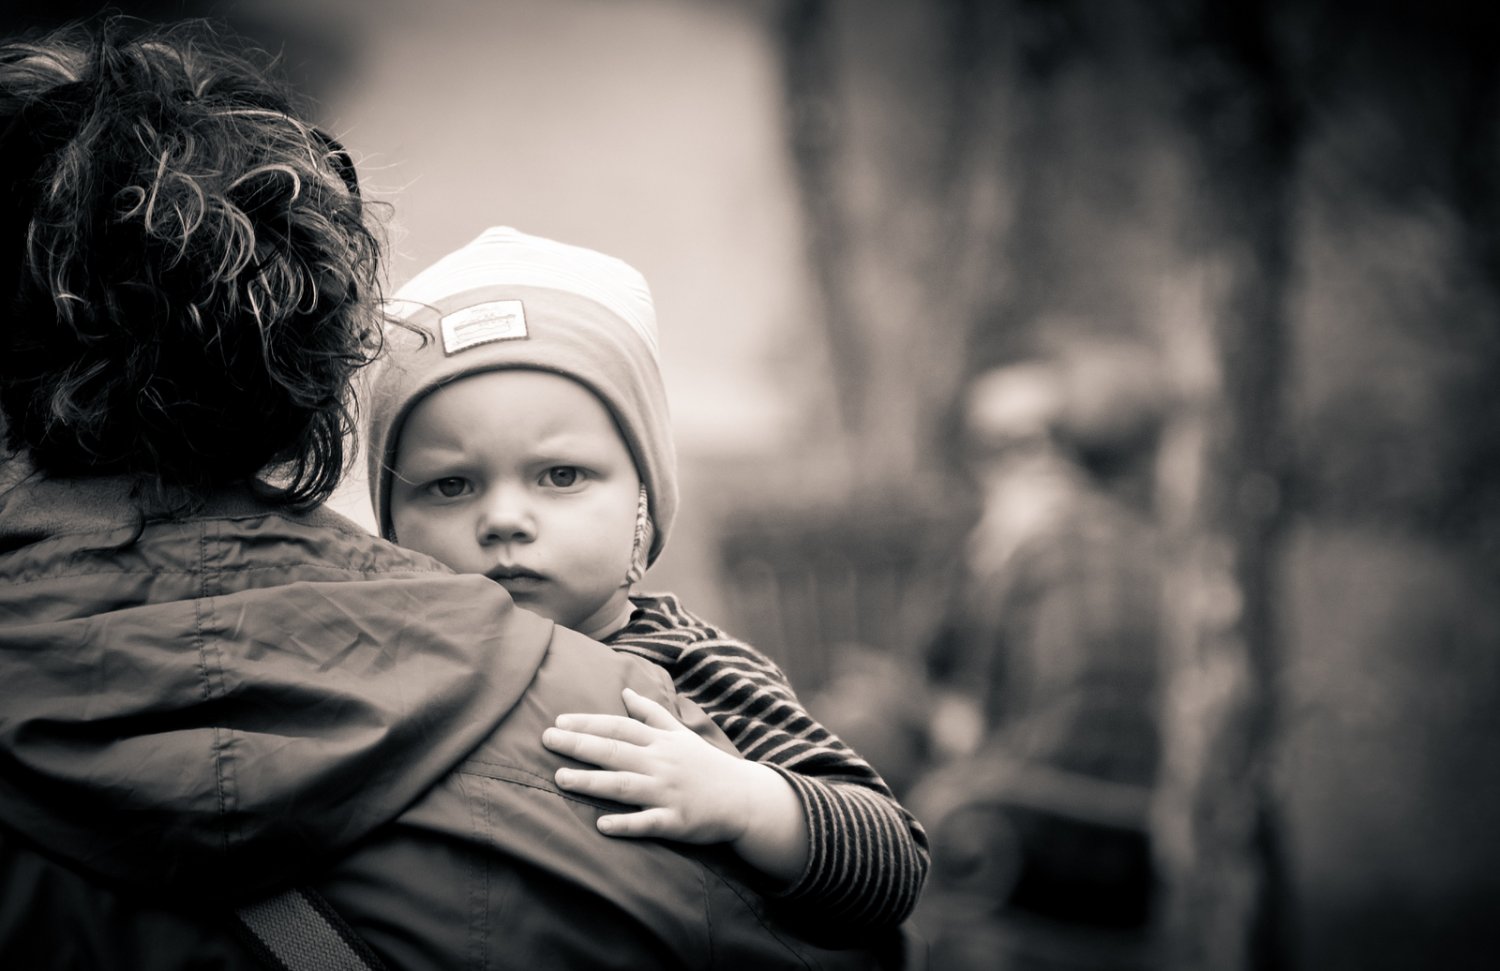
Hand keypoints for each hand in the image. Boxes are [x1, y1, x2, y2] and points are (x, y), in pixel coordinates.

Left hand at [542, 687, 808, 879]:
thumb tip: (625, 692)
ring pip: (624, 785)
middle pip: (615, 752)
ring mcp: (668, 792)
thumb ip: (651, 713)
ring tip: (560, 778)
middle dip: (579, 745)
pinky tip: (601, 825)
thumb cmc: (706, 764)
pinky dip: (625, 824)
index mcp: (661, 742)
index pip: (619, 727)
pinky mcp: (676, 821)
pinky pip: (647, 823)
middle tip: (546, 739)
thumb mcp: (681, 733)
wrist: (743, 798)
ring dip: (591, 782)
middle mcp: (661, 764)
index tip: (558, 721)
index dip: (588, 723)